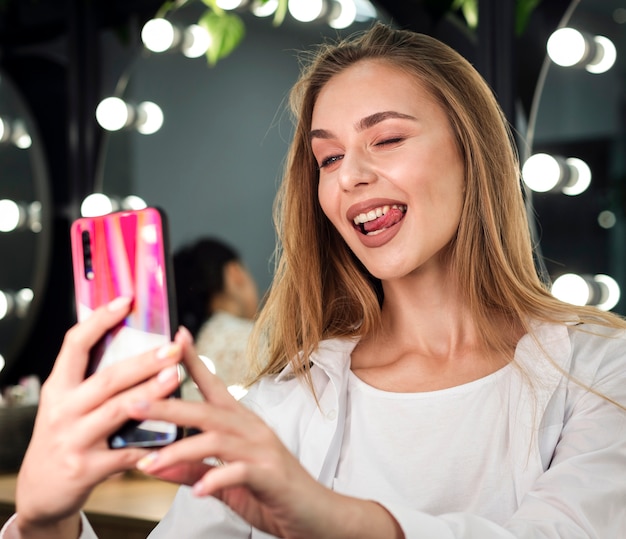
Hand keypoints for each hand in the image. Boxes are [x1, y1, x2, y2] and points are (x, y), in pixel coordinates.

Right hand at [13, 297, 182, 537]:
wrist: (41, 490)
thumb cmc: (65, 436)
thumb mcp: (67, 403)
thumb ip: (92, 378)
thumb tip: (132, 340)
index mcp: (59, 387)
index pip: (75, 344)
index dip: (100, 320)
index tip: (126, 301)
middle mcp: (63, 410)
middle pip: (107, 378)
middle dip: (143, 361)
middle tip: (172, 349)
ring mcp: (73, 440)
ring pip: (118, 411)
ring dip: (151, 393)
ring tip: (176, 378)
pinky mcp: (86, 468)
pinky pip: (126, 453)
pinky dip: (151, 443)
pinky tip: (174, 435)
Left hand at [131, 327, 403, 538]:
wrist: (316, 514)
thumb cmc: (271, 492)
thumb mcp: (226, 480)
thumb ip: (192, 469)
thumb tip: (154, 463)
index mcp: (240, 424)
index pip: (213, 386)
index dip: (193, 362)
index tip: (174, 338)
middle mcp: (251, 430)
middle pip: (206, 411)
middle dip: (167, 406)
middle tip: (132, 403)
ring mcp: (262, 451)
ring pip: (217, 440)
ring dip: (180, 451)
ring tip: (149, 462)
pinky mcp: (271, 476)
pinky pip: (240, 473)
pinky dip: (216, 479)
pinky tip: (198, 491)